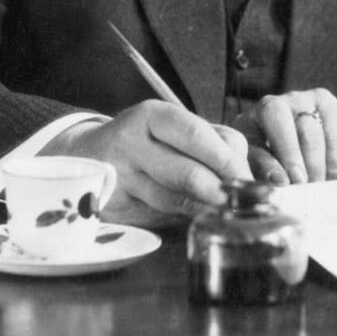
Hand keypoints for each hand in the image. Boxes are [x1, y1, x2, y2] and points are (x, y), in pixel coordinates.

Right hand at [43, 100, 250, 227]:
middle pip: (188, 174)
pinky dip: (183, 219)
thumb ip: (212, 140)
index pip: (197, 136)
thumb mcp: (172, 127)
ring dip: (207, 209)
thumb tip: (245, 169)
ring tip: (227, 211)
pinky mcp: (115, 207)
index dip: (228, 160)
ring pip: (175, 201)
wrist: (86, 155)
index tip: (250, 178)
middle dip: (223, 191)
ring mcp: (120, 178)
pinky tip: (195, 217)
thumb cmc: (146, 140)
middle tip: (244, 203)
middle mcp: (131, 143)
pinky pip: (160, 218)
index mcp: (151, 115)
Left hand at [232, 89, 336, 183]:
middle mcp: (269, 106)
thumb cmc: (279, 167)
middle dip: (290, 152)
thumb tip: (280, 191)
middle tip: (301, 181)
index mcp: (246, 126)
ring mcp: (297, 100)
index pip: (251, 139)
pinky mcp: (323, 100)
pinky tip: (332, 175)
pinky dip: (334, 155)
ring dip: (315, 162)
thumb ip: (267, 181)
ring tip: (318, 185)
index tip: (281, 183)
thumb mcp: (266, 175)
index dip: (266, 163)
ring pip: (308, 127)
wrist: (305, 147)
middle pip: (276, 116)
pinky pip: (332, 125)